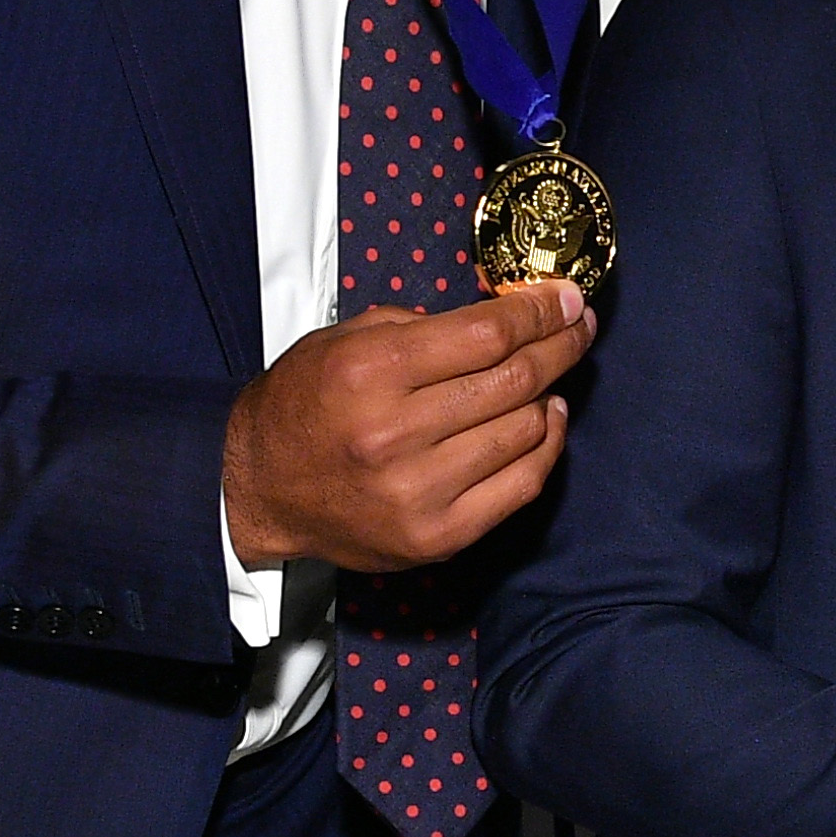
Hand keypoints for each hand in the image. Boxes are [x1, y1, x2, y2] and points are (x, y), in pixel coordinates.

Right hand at [221, 282, 596, 575]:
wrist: (258, 489)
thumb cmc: (303, 407)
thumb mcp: (344, 340)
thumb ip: (422, 326)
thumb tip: (508, 316)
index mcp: (370, 373)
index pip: (486, 334)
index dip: (540, 312)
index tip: (567, 300)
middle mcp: (394, 434)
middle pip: (513, 379)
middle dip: (560, 345)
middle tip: (578, 327)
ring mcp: (418, 492)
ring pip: (524, 430)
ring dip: (550, 394)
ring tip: (551, 375)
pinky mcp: (437, 536)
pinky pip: (521, 485)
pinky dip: (545, 447)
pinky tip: (544, 421)